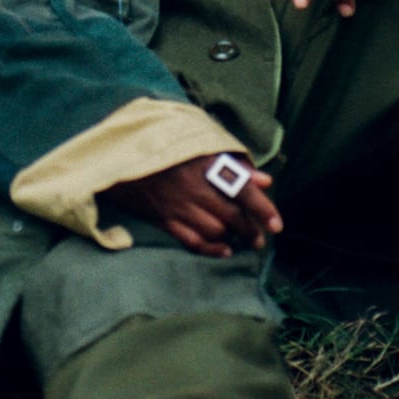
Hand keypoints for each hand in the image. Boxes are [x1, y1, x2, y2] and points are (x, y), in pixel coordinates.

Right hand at [102, 154, 280, 257]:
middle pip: (231, 215)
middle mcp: (193, 187)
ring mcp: (177, 205)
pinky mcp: (164, 219)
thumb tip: (265, 181)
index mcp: (205, 164)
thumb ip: (235, 164)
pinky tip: (222, 249)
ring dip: (230, 237)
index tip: (277, 225)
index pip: (241, 188)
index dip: (262, 208)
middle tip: (259, 238)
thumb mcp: (202, 148)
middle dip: (250, 230)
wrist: (122, 157)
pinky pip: (192, 241)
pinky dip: (211, 249)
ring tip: (238, 238)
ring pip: (215, 230)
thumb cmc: (169, 150)